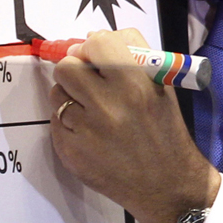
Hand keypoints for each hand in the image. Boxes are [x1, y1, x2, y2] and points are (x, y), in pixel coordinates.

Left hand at [50, 29, 220, 222]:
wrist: (166, 184)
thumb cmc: (165, 130)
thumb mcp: (162, 85)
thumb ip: (130, 53)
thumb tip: (91, 38)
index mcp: (135, 84)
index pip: (96, 43)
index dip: (91, 47)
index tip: (94, 56)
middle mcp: (109, 105)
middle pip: (66, 66)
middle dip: (75, 71)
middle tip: (88, 83)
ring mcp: (87, 131)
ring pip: (56, 94)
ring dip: (70, 97)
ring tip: (91, 111)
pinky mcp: (71, 152)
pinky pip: (55, 122)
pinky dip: (68, 124)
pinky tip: (89, 134)